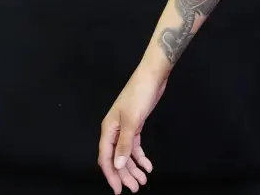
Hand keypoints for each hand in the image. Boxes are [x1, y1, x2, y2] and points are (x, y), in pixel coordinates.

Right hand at [98, 67, 166, 193]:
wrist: (152, 76)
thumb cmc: (140, 94)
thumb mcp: (132, 120)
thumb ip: (124, 144)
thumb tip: (117, 165)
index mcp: (108, 129)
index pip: (106, 158)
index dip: (111, 175)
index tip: (119, 189)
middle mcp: (114, 131)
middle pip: (116, 158)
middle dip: (124, 175)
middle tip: (135, 188)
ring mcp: (125, 128)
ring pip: (126, 154)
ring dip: (133, 168)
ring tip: (142, 180)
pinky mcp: (135, 126)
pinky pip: (135, 146)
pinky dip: (140, 157)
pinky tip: (148, 165)